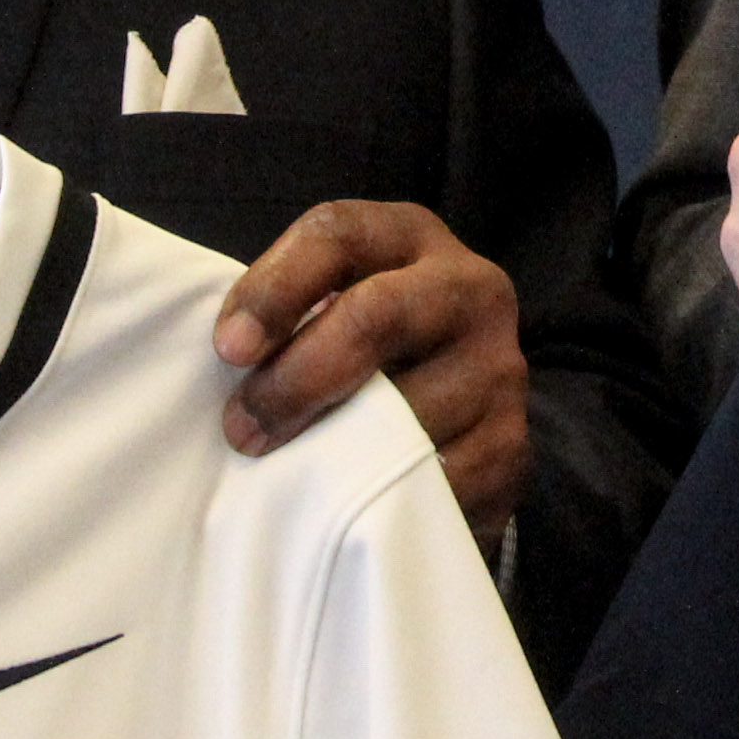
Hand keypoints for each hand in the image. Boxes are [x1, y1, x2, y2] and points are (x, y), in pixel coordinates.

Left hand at [214, 202, 526, 541]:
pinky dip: (379, 495)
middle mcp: (469, 288)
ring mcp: (499, 369)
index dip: (275, 289)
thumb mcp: (332, 303)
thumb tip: (234, 360)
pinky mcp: (511, 448)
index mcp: (411, 237)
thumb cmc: (366, 349)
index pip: (338, 235)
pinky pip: (432, 478)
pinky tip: (343, 504)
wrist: (462, 410)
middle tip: (242, 428)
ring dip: (329, 450)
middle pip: (377, 316)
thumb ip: (290, 314)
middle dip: (296, 377)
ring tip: (282, 473)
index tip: (227, 350)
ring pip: (404, 409)